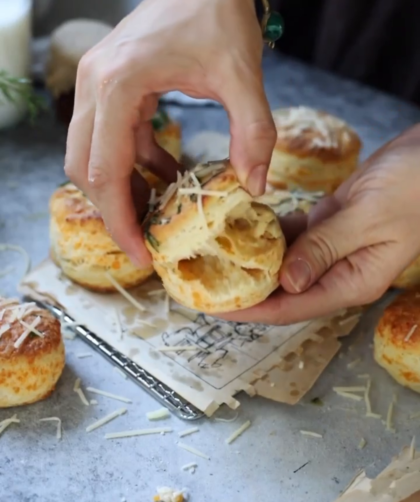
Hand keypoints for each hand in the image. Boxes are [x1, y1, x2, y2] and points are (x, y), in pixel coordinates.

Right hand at [64, 0, 275, 266]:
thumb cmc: (218, 13)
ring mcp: (98, 86)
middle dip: (114, 211)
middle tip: (147, 241)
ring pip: (92, 157)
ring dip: (123, 189)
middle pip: (85, 169)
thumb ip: (253, 132)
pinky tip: (167, 173)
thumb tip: (254, 187)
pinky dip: (136, 165)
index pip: (105, 170)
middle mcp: (95, 86)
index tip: (142, 253)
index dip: (120, 219)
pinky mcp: (112, 89)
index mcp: (118, 85)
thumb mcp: (242, 74)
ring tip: (158, 212)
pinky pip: (113, 140)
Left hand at [220, 124, 419, 324]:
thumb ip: (325, 249)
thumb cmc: (413, 186)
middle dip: (244, 288)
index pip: (292, 308)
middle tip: (203, 279)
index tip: (214, 308)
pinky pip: (291, 235)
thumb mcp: (368, 219)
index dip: (251, 310)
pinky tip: (242, 223)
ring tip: (212, 253)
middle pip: (282, 290)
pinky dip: (267, 231)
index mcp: (352, 282)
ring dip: (250, 258)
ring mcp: (331, 249)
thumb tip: (285, 282)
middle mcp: (338, 272)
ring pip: (282, 262)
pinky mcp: (327, 226)